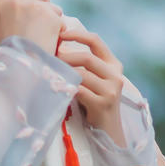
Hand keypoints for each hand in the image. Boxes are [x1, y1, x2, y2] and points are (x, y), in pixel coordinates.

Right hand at [0, 0, 63, 54]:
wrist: (22, 68)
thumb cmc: (12, 52)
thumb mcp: (2, 27)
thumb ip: (11, 10)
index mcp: (2, 3)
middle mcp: (19, 0)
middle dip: (45, 3)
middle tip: (38, 24)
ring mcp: (36, 7)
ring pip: (54, 5)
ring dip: (52, 18)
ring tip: (41, 36)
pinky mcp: (51, 16)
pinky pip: (60, 18)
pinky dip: (58, 29)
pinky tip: (49, 41)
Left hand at [55, 18, 126, 144]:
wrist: (108, 131)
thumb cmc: (94, 102)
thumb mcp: (93, 80)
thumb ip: (83, 65)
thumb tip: (57, 46)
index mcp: (113, 64)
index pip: (95, 41)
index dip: (76, 35)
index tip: (60, 34)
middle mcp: (115, 75)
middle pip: (86, 58)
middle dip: (65, 56)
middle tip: (49, 58)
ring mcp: (111, 90)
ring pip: (82, 74)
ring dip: (63, 72)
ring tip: (50, 73)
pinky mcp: (103, 104)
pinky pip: (80, 91)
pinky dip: (66, 87)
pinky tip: (56, 88)